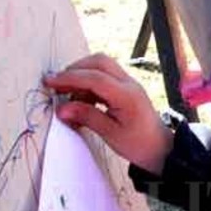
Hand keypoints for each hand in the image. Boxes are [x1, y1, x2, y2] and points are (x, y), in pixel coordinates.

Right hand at [45, 54, 173, 174]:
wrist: (160, 149)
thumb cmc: (138, 144)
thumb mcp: (110, 134)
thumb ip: (86, 117)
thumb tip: (62, 109)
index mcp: (127, 95)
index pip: (95, 78)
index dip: (70, 78)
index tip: (50, 82)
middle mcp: (129, 83)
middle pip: (99, 62)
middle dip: (74, 70)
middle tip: (57, 85)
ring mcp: (128, 83)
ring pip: (101, 67)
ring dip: (81, 76)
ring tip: (68, 97)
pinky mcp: (125, 88)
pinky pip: (104, 76)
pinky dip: (89, 84)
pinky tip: (81, 101)